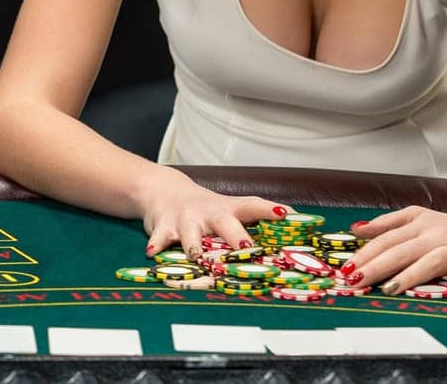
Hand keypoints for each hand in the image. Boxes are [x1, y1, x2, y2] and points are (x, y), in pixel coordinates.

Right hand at [138, 170, 290, 259]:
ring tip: (198, 256)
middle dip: (236, 238)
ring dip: (195, 247)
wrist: (163, 191)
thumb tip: (293, 229)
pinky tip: (153, 252)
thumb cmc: (205, 209)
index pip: (254, 206)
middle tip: (247, 248)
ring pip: (192, 235)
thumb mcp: (228, 210)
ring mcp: (185, 220)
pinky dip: (157, 246)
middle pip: (226, 225)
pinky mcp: (163, 227)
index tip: (287, 215)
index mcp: (228, 210)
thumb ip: (253, 221)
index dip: (270, 210)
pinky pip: (160, 239)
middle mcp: (209, 213)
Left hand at [345, 203, 446, 295]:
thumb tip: (356, 229)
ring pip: (434, 261)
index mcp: (418, 225)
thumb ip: (387, 224)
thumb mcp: (418, 218)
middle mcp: (437, 235)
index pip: (386, 241)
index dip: (365, 255)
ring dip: (412, 275)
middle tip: (356, 281)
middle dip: (377, 267)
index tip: (345, 270)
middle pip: (403, 251)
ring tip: (391, 289)